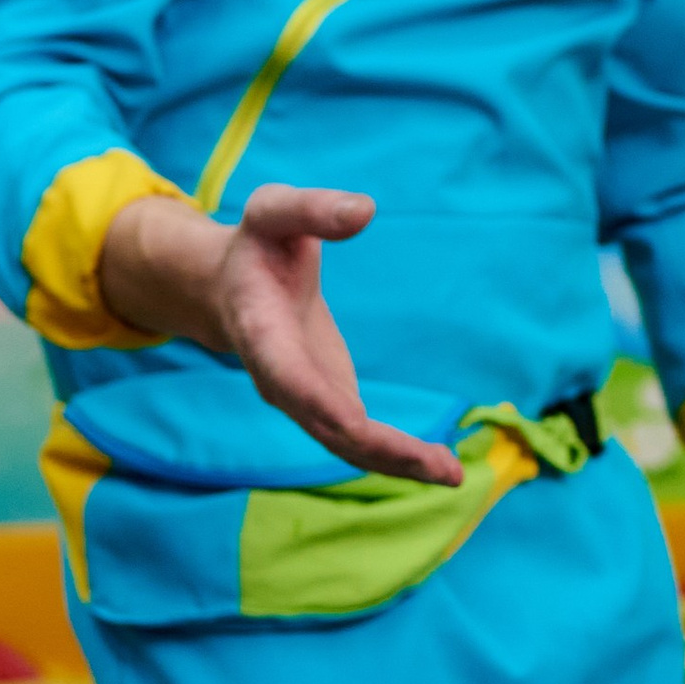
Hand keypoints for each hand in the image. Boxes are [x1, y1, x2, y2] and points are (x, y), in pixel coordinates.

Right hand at [101, 185, 462, 485]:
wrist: (232, 285)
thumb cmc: (258, 243)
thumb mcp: (274, 210)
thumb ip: (313, 209)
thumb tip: (365, 210)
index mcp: (261, 333)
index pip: (289, 379)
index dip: (322, 404)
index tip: (361, 427)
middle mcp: (278, 378)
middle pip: (326, 426)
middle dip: (380, 450)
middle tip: (444, 469)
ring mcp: (302, 397)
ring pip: (345, 443)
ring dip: (396, 463)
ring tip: (452, 474)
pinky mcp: (325, 401)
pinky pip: (357, 438)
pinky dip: (394, 454)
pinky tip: (438, 464)